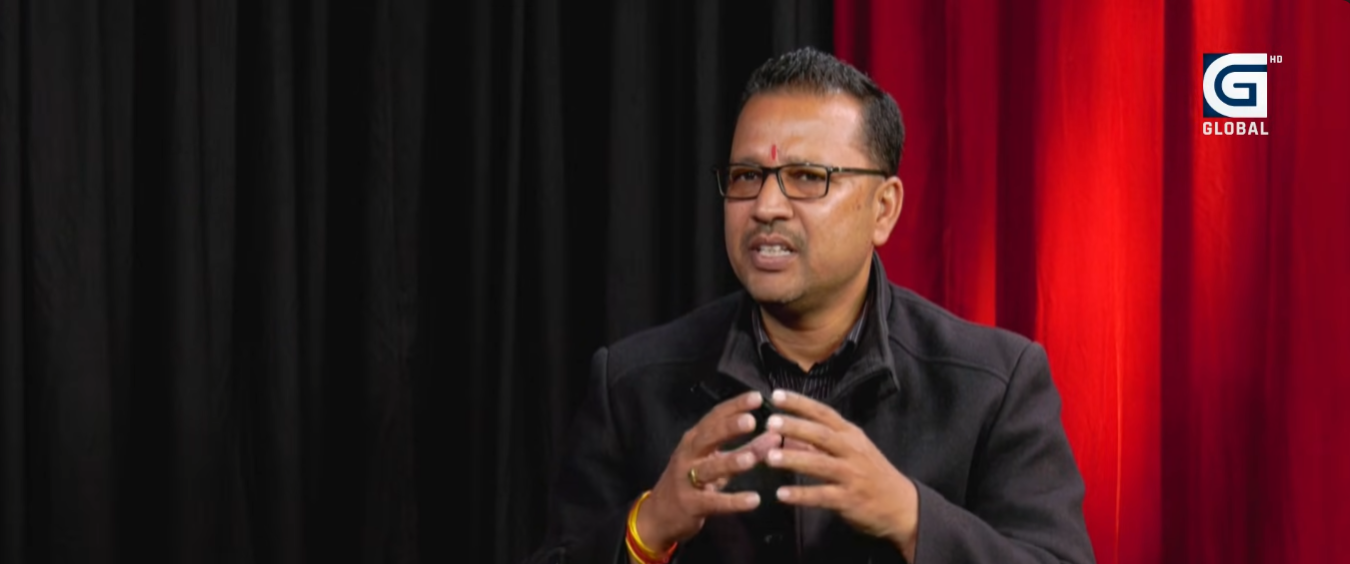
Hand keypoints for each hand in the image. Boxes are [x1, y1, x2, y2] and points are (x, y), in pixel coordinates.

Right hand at [636, 391, 782, 550]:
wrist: (660, 513)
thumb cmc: (692, 481)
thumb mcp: (718, 462)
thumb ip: (748, 449)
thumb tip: (776, 437)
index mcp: (695, 439)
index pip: (715, 417)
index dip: (734, 406)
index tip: (757, 397)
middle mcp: (689, 454)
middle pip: (708, 437)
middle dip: (729, 428)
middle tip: (751, 421)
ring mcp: (686, 479)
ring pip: (709, 468)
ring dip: (730, 462)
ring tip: (751, 459)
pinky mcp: (691, 504)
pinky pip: (713, 501)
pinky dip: (733, 501)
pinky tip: (754, 500)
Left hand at [763, 389, 918, 559]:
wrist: (902, 505)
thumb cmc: (871, 473)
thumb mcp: (851, 450)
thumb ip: (820, 441)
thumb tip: (787, 433)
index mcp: (850, 434)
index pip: (823, 413)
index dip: (800, 403)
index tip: (776, 395)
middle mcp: (851, 451)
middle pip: (821, 435)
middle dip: (795, 427)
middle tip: (769, 423)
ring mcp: (851, 475)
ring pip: (820, 464)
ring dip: (794, 459)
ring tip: (769, 457)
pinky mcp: (849, 499)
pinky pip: (822, 496)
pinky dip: (801, 495)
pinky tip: (781, 495)